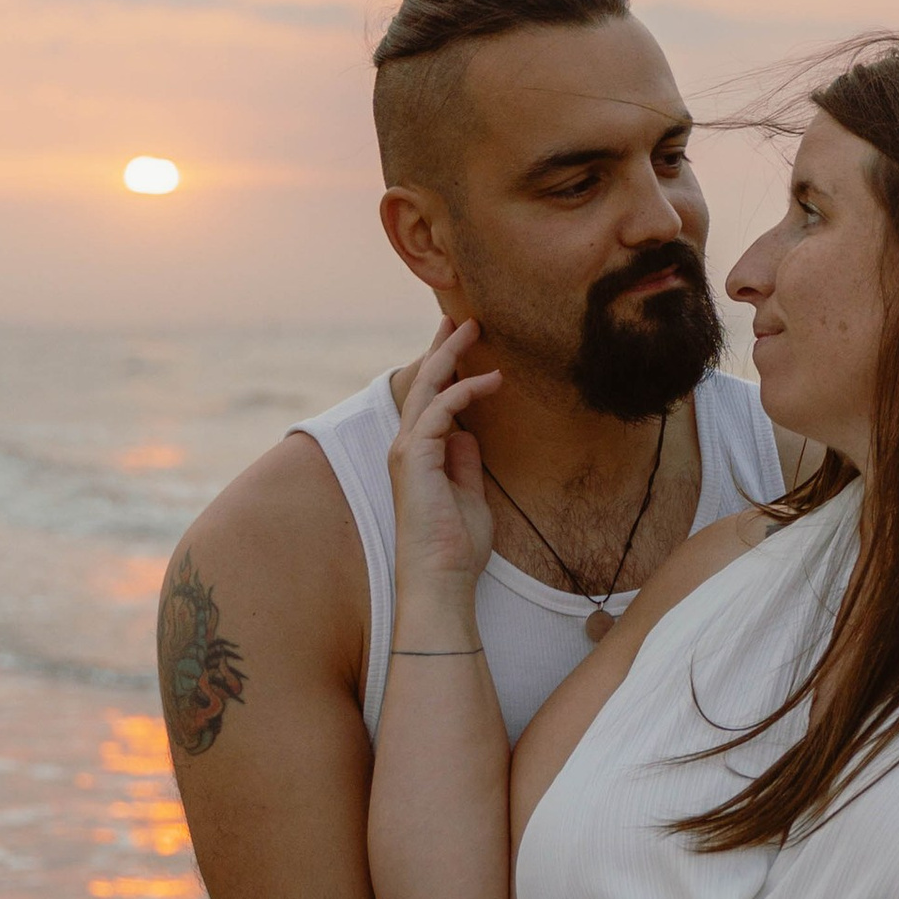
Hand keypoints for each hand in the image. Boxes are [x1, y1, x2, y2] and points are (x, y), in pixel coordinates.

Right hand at [389, 322, 500, 606]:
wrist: (442, 578)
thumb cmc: (456, 547)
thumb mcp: (470, 496)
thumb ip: (465, 464)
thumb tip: (467, 435)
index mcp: (419, 456)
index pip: (431, 403)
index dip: (447, 371)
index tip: (465, 346)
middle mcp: (407, 448)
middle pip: (423, 386)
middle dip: (442, 350)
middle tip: (462, 319)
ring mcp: (407, 451)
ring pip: (426, 389)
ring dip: (450, 355)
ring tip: (473, 328)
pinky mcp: (414, 457)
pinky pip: (440, 411)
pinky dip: (465, 391)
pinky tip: (491, 380)